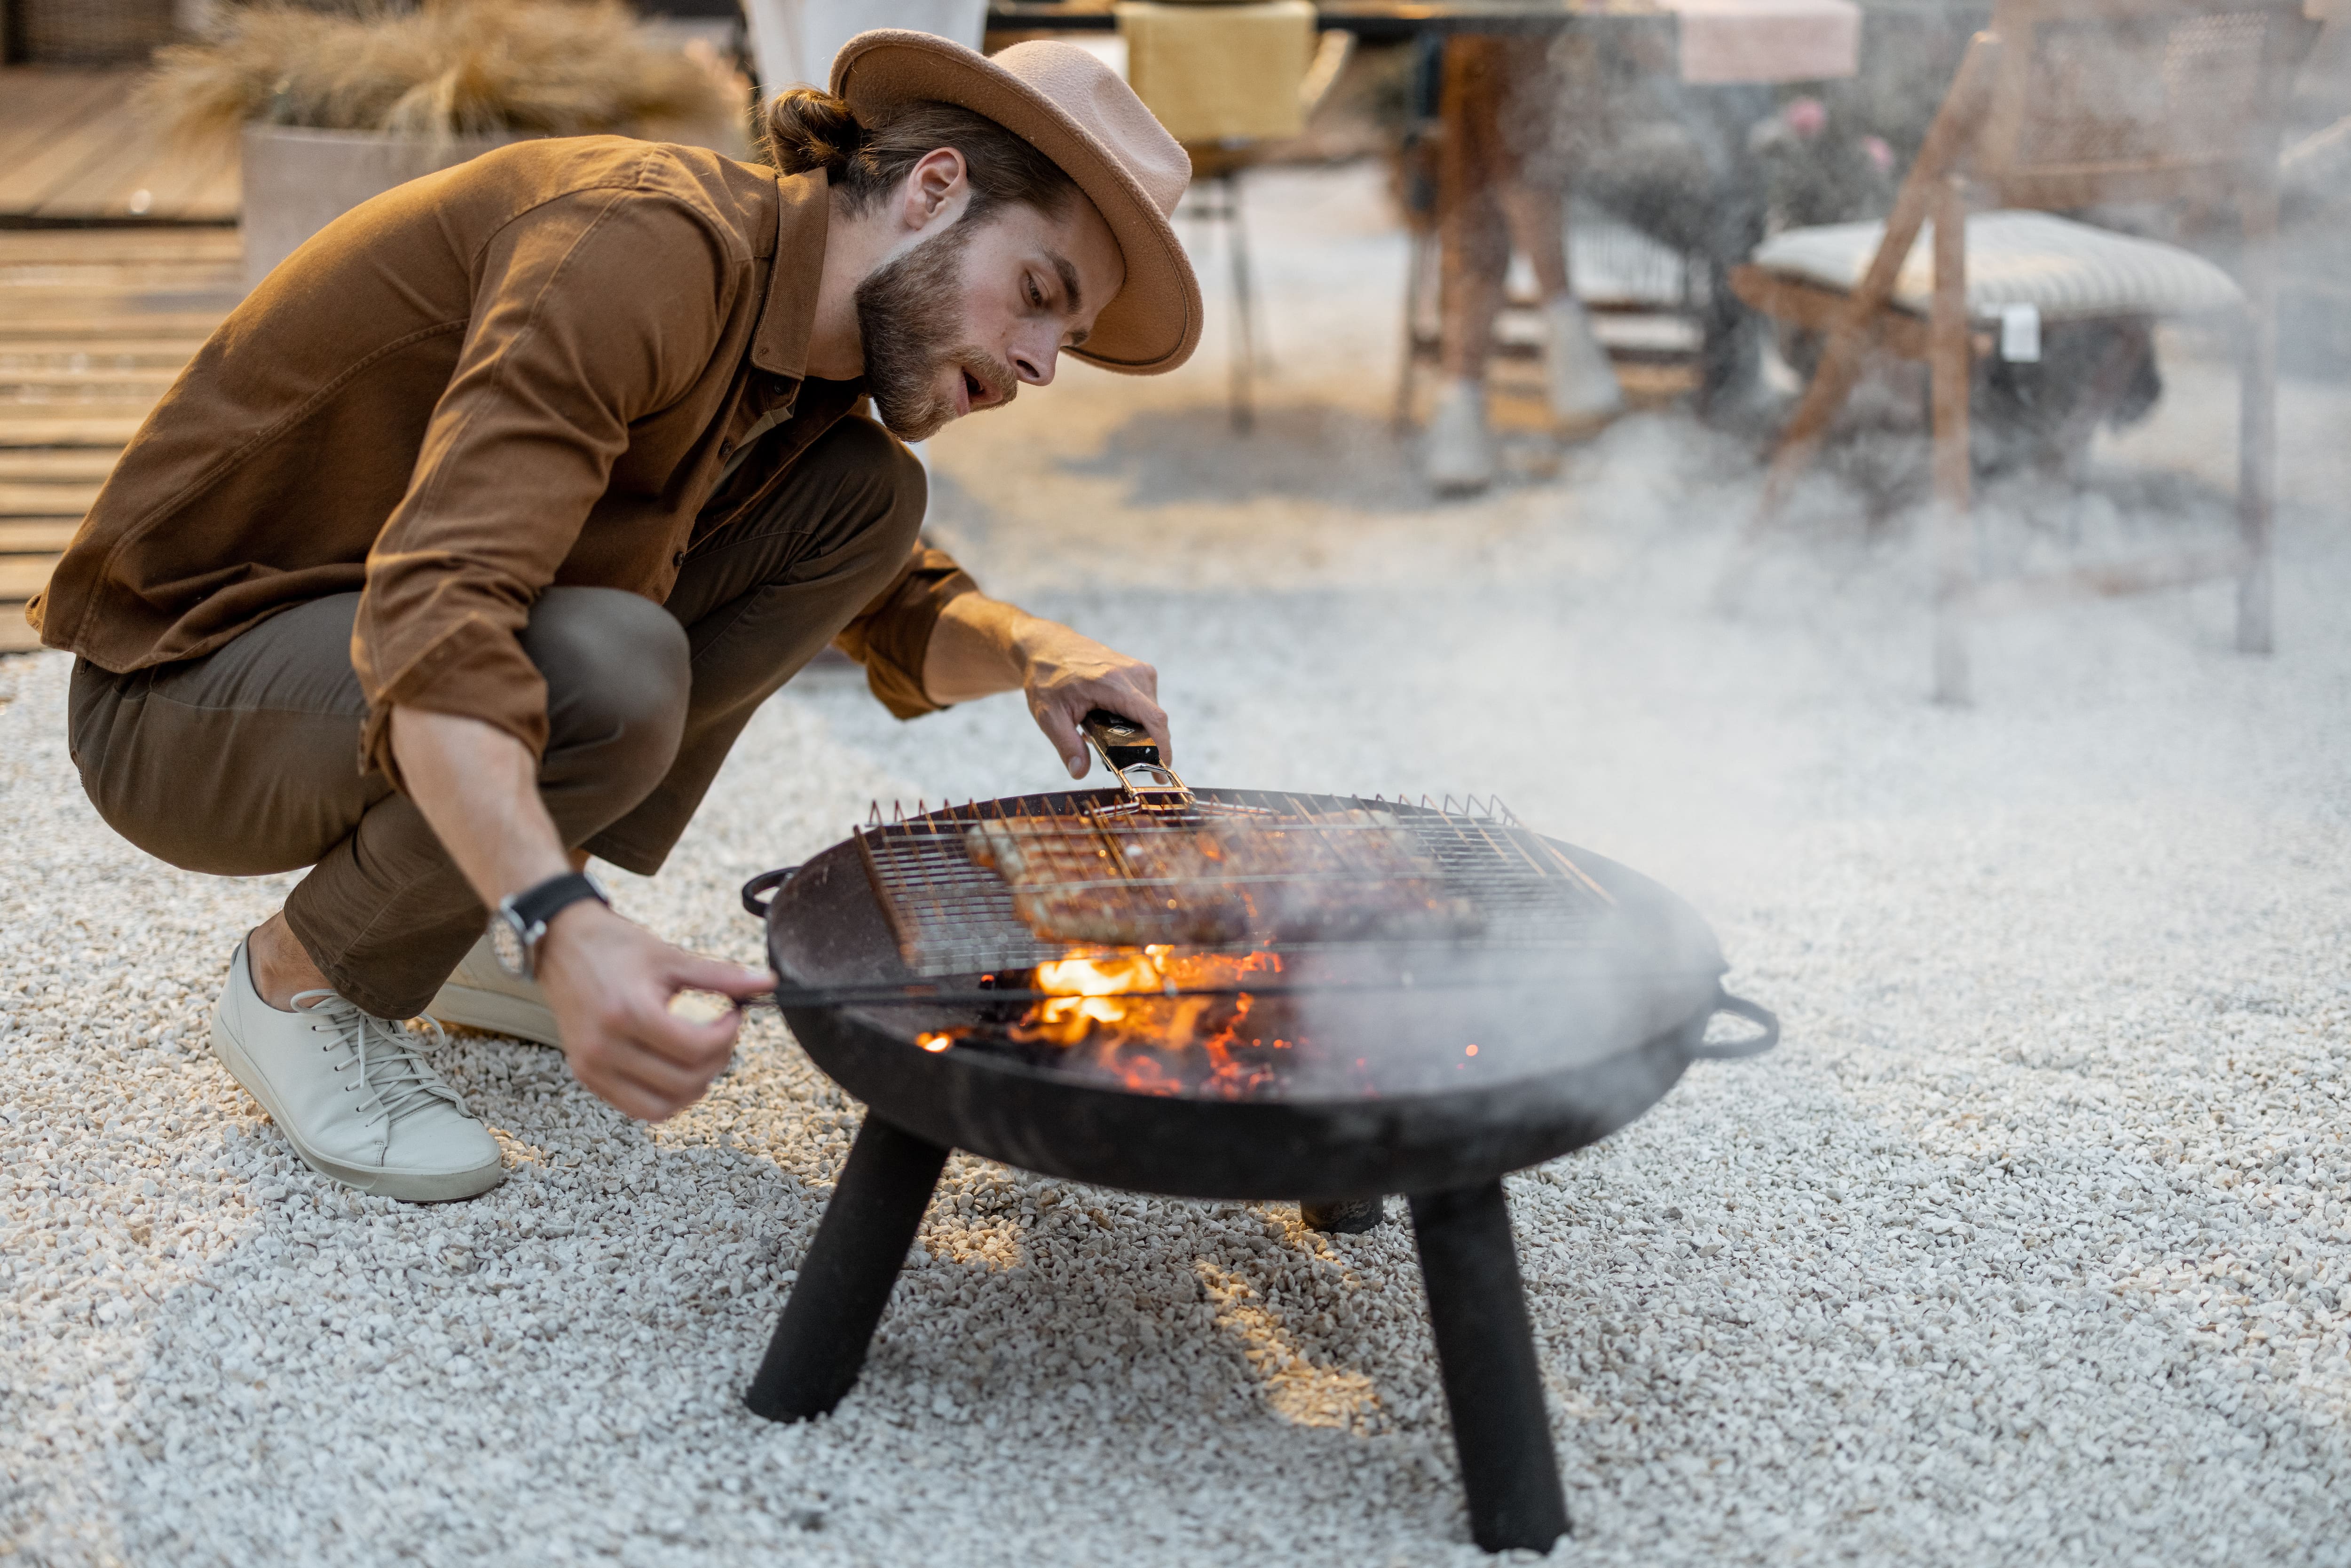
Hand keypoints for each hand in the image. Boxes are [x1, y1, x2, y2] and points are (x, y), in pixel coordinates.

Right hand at [533, 901, 772, 1120]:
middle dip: (718, 1059)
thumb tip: (769, 982)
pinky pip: (637, 1109)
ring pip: (663, 1106)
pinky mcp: (585, 1075)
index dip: (728, 1034)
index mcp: (628, 1012)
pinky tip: (676, 1069)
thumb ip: (721, 975)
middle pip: (685, 1080)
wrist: (561, 943)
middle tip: (722, 1033)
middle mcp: (605, 1046)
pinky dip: (665, 1098)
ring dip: (694, 1086)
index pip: (697, 1048)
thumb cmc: (615, 946)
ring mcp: (592, 1066)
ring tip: (702, 1054)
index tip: (733, 1013)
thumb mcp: (670, 956)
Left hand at [1012, 618, 1170, 778]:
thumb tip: (1079, 773)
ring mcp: (1139, 670)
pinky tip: (1108, 718)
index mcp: (1113, 683)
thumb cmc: (1047, 678)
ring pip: (1151, 714)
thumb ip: (1067, 745)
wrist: (1047, 646)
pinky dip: (1133, 718)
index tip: (1161, 772)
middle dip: (1143, 746)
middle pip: (1154, 721)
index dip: (1162, 749)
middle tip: (1115, 758)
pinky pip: (1146, 703)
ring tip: (1103, 731)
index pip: (1153, 719)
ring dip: (1136, 731)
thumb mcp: (1049, 715)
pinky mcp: (1139, 671)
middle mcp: (1133, 673)